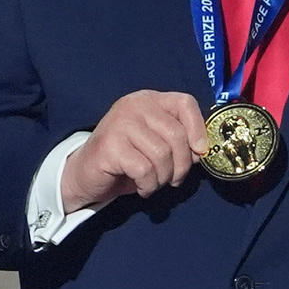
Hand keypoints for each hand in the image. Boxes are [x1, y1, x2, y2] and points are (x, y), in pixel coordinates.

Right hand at [62, 91, 207, 212]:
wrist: (87, 173)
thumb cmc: (129, 159)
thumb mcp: (158, 145)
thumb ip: (180, 141)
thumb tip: (201, 150)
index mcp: (150, 101)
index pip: (185, 103)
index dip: (198, 128)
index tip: (200, 151)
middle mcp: (134, 106)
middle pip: (176, 134)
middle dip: (182, 164)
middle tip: (175, 179)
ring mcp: (119, 123)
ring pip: (162, 154)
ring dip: (164, 177)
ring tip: (155, 182)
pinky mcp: (109, 146)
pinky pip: (145, 169)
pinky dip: (149, 184)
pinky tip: (142, 187)